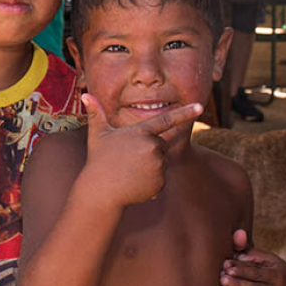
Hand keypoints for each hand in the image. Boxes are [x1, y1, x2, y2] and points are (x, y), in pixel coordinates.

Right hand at [81, 93, 201, 208]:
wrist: (101, 191)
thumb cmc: (99, 160)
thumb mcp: (98, 134)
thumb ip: (96, 113)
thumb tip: (85, 94)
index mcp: (140, 132)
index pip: (167, 120)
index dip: (185, 113)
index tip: (201, 107)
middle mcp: (152, 146)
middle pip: (160, 144)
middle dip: (148, 150)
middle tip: (128, 159)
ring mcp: (157, 165)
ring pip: (161, 162)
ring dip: (150, 166)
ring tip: (131, 172)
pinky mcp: (160, 181)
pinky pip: (161, 179)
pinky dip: (152, 182)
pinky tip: (136, 184)